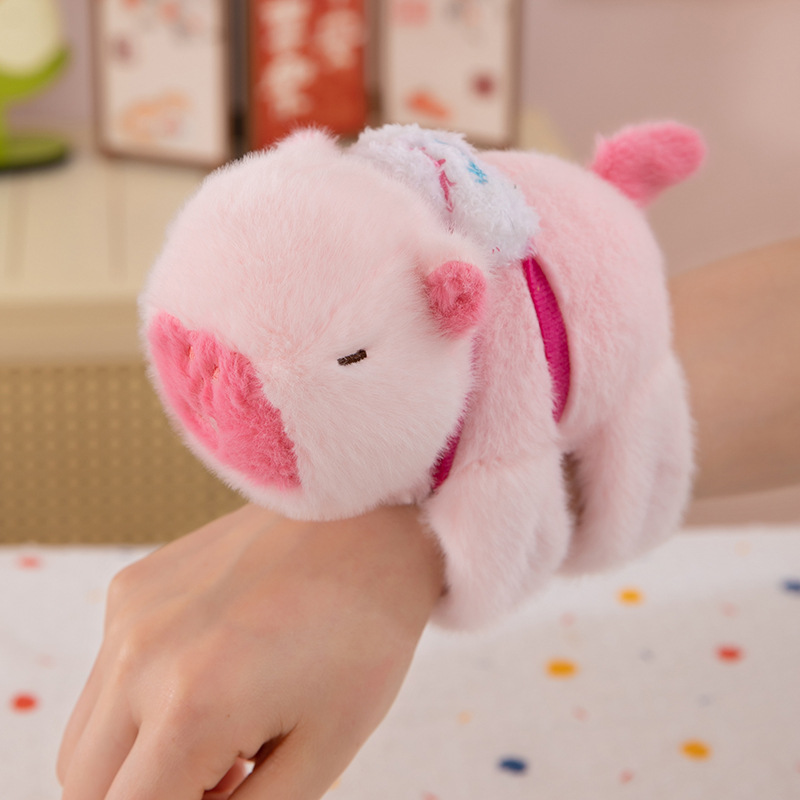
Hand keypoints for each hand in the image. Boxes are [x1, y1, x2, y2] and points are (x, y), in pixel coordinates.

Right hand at [57, 503, 443, 799]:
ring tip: (220, 726)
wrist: (370, 523)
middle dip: (150, 796)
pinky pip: (105, 674)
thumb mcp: (322, 753)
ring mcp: (129, 613)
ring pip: (83, 737)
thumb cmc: (364, 635)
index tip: (226, 788)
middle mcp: (139, 657)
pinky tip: (211, 671)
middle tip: (228, 772)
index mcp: (191, 708)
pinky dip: (139, 700)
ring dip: (134, 757)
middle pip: (86, 790)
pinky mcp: (132, 584)